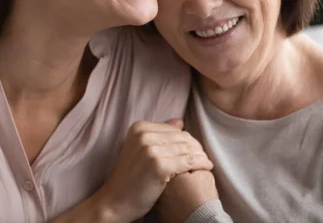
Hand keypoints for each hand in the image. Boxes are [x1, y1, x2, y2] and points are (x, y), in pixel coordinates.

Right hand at [95, 119, 213, 221]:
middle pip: (181, 137)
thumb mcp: (140, 149)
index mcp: (139, 128)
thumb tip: (179, 121)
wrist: (116, 200)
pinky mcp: (159, 165)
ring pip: (187, 149)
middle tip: (205, 157)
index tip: (196, 149)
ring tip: (207, 162)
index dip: (187, 139)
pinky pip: (189, 162)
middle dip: (196, 147)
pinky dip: (201, 164)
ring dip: (201, 156)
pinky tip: (207, 168)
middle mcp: (144, 135)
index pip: (173, 129)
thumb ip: (159, 133)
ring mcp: (151, 150)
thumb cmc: (130, 177)